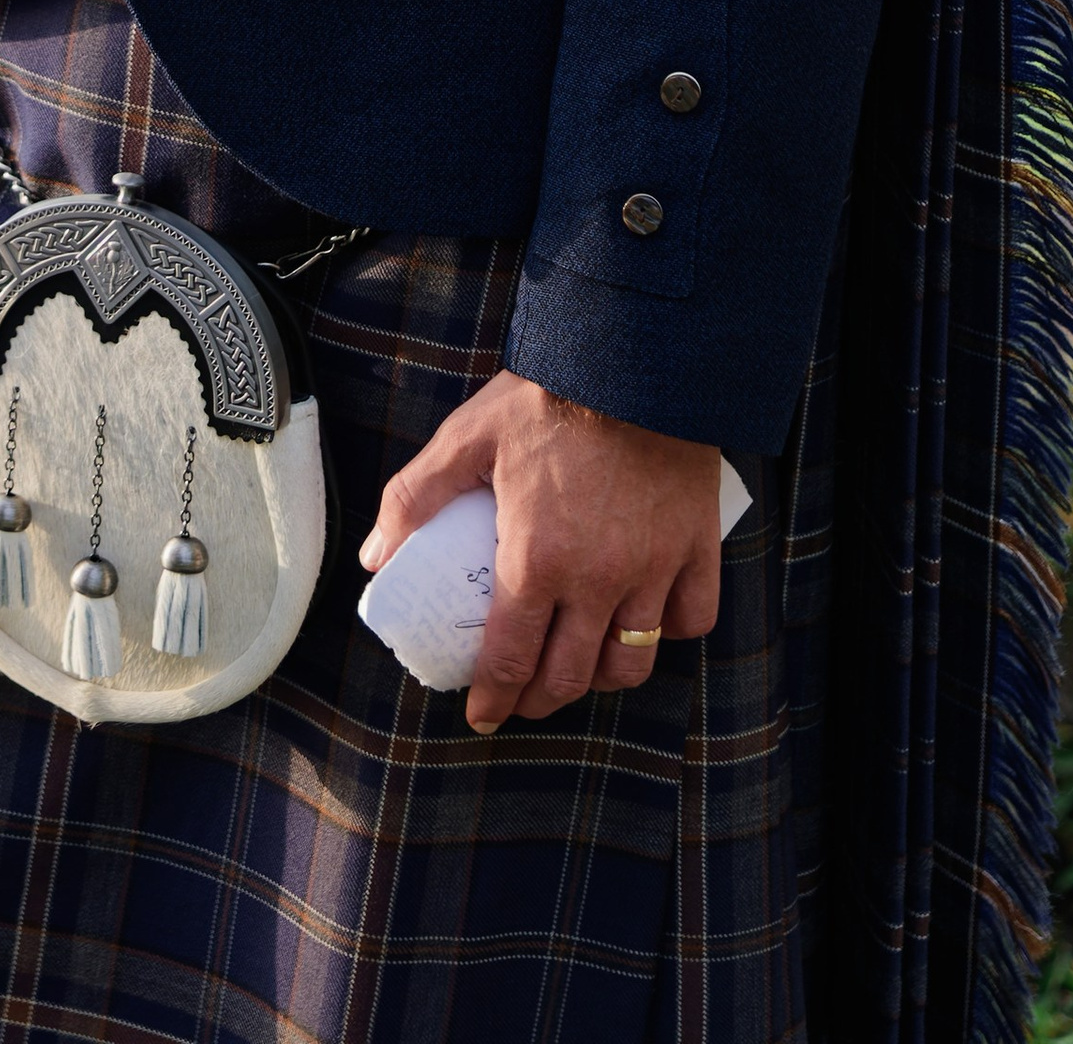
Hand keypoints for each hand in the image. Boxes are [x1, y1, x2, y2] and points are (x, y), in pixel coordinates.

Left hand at [358, 369, 721, 732]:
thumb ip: (415, 498)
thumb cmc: (545, 397)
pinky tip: (645, 626)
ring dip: (601, 680)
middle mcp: (597, 580)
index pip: (511, 657)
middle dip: (541, 698)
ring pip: (633, 662)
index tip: (483, 714)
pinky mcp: (696, 549)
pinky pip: (691, 618)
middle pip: (571, 674)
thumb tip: (376, 555)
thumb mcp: (465, 439)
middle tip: (523, 697)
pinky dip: (668, 633)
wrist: (631, 358)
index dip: (495, 696)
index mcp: (536, 560)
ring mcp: (652, 569)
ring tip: (579, 673)